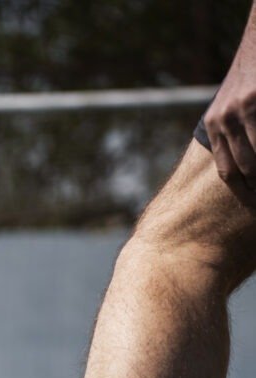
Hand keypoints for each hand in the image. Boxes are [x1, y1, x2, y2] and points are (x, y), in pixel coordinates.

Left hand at [204, 10, 255, 206]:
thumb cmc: (249, 79)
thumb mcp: (230, 108)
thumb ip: (231, 138)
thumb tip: (241, 173)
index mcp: (214, 128)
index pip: (228, 173)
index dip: (244, 194)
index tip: (255, 209)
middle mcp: (223, 121)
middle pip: (246, 169)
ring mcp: (240, 110)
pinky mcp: (254, 101)